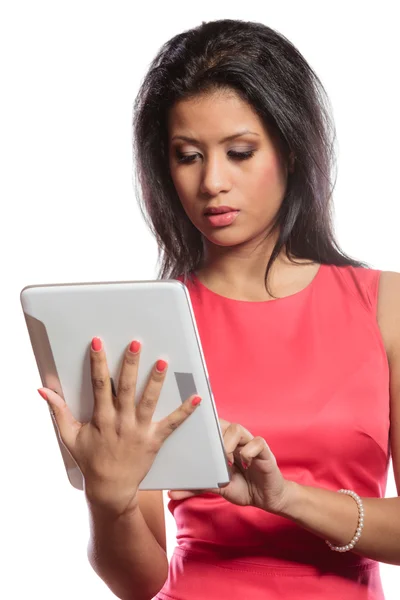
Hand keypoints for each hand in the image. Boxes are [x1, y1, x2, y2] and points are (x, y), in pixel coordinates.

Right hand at [37, 337, 201, 517]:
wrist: (110, 488)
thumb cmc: (89, 460)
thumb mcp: (70, 436)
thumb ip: (58, 412)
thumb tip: (42, 390)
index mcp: (101, 418)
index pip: (99, 384)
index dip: (98, 362)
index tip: (98, 342)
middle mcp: (121, 421)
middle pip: (127, 388)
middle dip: (130, 365)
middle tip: (136, 344)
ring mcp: (139, 430)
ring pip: (149, 401)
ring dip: (156, 381)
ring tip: (163, 361)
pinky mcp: (154, 440)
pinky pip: (172, 423)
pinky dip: (185, 411)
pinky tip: (196, 397)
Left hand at [169, 418, 293, 513]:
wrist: (266, 499)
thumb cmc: (241, 487)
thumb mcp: (216, 487)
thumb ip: (196, 487)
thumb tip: (171, 493)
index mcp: (224, 444)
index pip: (212, 426)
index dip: (203, 423)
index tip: (190, 426)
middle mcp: (237, 440)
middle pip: (223, 423)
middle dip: (213, 433)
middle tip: (209, 451)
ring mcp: (251, 444)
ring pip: (238, 428)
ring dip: (228, 443)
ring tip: (227, 461)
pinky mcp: (265, 451)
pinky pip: (257, 442)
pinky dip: (248, 452)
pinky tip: (244, 464)